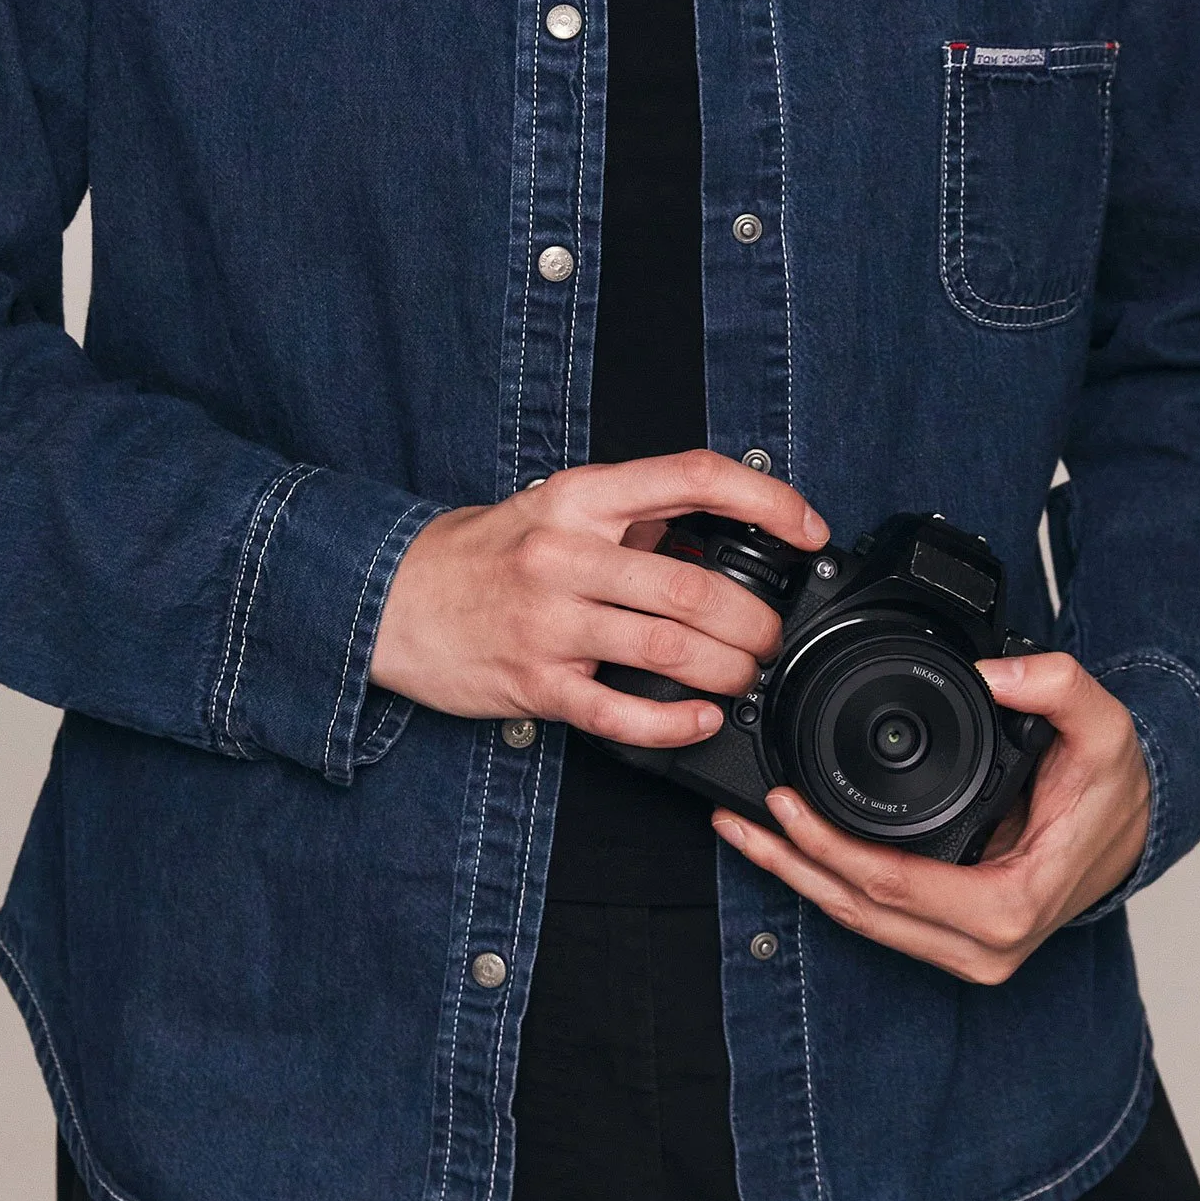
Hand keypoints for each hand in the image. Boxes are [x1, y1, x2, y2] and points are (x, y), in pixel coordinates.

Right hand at [369, 450, 828, 744]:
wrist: (392, 599)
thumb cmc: (483, 554)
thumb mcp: (555, 507)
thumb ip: (630, 514)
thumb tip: (714, 528)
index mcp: (582, 497)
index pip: (693, 478)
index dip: (766, 500)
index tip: (807, 528)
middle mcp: (568, 553)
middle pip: (694, 585)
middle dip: (755, 622)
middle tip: (772, 637)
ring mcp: (550, 621)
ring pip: (670, 648)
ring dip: (728, 670)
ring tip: (745, 676)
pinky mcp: (536, 682)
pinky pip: (621, 712)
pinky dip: (674, 722)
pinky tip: (701, 719)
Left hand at [711, 652, 1150, 983]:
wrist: (1137, 828)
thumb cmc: (1115, 790)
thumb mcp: (1104, 726)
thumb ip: (1057, 687)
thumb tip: (997, 673)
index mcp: (1010, 905)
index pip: (893, 884)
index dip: (828, 846)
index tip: (784, 802)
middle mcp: (984, 946)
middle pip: (861, 912)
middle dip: (792, 865)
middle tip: (741, 819)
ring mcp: (968, 951)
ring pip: (860, 923)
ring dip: (798, 877)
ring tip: (743, 832)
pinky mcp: (954, 941)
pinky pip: (878, 917)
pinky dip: (828, 882)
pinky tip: (791, 848)